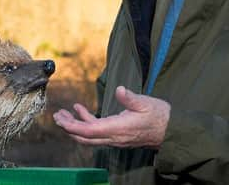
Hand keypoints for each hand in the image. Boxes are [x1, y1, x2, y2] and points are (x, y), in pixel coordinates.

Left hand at [52, 85, 170, 148]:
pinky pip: (97, 132)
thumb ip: (130, 98)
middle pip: (85, 137)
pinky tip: (81, 110)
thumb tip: (119, 89)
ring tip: (63, 114)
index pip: (89, 131)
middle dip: (69, 128)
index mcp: (118, 129)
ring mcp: (115, 138)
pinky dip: (86, 122)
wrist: (171, 131)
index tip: (61, 120)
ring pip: (89, 136)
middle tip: (56, 116)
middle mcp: (114, 137)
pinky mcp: (117, 135)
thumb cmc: (159, 116)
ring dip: (75, 126)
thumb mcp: (145, 103)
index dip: (73, 126)